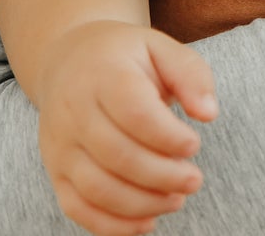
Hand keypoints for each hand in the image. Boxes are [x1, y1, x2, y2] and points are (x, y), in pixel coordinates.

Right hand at [37, 20, 216, 235]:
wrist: (69, 60)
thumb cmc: (124, 58)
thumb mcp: (160, 47)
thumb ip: (190, 74)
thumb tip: (209, 113)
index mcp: (103, 73)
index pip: (135, 113)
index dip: (168, 137)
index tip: (194, 144)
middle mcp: (74, 110)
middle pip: (118, 155)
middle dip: (162, 176)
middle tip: (193, 180)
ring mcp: (60, 145)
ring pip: (97, 188)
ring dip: (142, 204)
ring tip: (176, 199)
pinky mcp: (55, 171)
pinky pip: (78, 208)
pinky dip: (113, 225)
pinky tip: (147, 220)